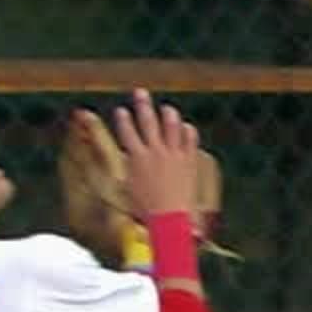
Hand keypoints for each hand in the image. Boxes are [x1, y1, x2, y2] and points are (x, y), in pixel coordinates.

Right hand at [112, 89, 198, 218]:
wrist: (170, 219)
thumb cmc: (146, 210)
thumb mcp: (129, 189)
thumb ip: (129, 171)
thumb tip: (128, 162)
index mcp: (137, 158)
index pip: (127, 132)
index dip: (123, 119)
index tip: (121, 110)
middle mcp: (155, 152)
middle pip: (147, 121)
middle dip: (142, 105)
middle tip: (140, 92)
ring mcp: (173, 154)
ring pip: (171, 125)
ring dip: (168, 114)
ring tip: (166, 108)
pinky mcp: (189, 160)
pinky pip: (190, 139)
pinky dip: (188, 131)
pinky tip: (186, 127)